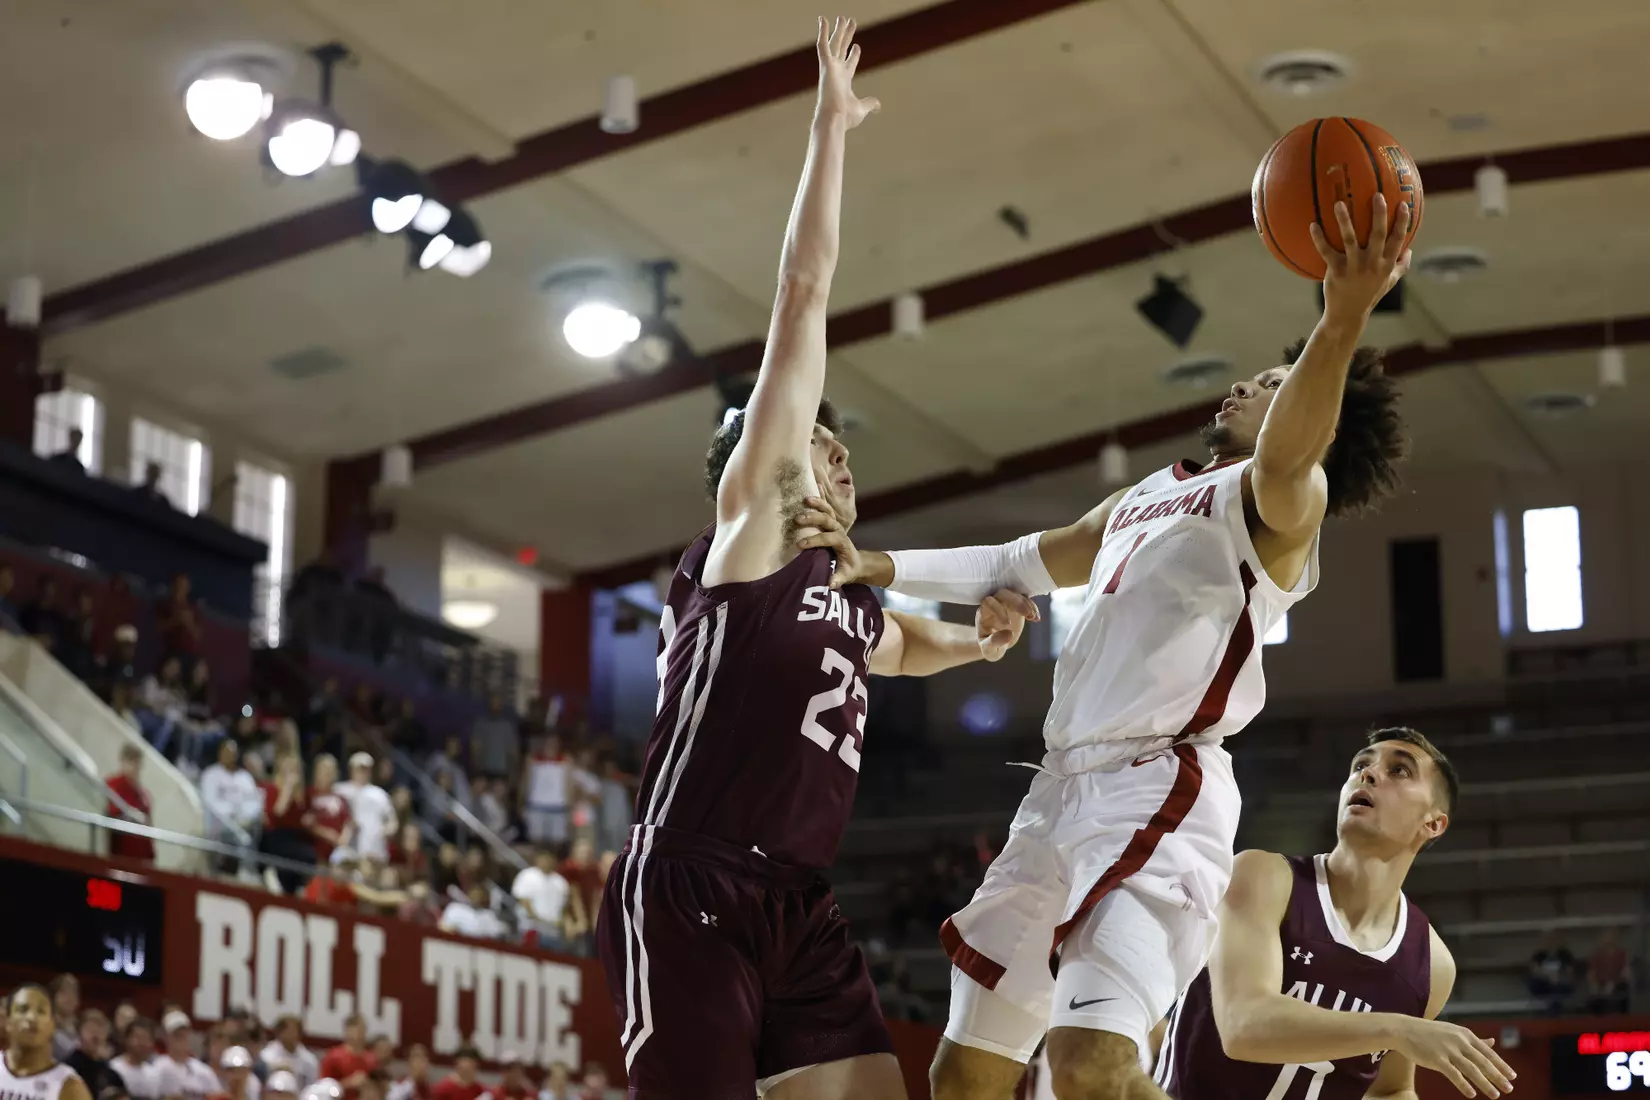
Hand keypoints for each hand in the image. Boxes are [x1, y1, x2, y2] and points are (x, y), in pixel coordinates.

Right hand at [795, 497, 884, 587]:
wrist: (856, 561)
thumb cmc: (848, 570)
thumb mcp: (845, 576)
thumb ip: (838, 579)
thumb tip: (830, 584)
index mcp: (842, 542)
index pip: (828, 538)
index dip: (815, 540)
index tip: (800, 544)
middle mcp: (839, 530)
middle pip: (827, 520)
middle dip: (813, 518)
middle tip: (798, 519)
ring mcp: (835, 524)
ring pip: (827, 510)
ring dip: (817, 503)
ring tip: (805, 499)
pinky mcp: (831, 521)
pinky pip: (826, 506)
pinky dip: (821, 495)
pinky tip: (815, 483)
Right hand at [815, 16, 879, 128]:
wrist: (835, 118)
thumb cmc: (846, 117)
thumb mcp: (862, 108)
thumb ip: (869, 103)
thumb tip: (878, 106)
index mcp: (844, 81)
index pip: (849, 64)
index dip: (853, 54)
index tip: (856, 46)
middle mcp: (836, 72)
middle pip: (842, 49)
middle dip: (846, 36)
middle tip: (849, 23)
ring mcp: (830, 67)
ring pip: (835, 43)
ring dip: (839, 30)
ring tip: (843, 17)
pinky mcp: (825, 64)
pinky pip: (823, 44)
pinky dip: (822, 32)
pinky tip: (823, 20)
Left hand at [976, 589, 1037, 660]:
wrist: (996, 643)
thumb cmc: (989, 646)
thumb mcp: (989, 650)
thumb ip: (994, 643)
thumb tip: (1009, 634)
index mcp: (983, 613)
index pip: (988, 602)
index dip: (999, 610)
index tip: (1008, 624)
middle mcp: (994, 604)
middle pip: (1003, 593)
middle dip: (1016, 602)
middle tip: (1028, 614)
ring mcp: (1006, 602)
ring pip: (1015, 593)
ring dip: (1027, 603)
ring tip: (1033, 618)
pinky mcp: (1017, 604)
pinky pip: (1025, 598)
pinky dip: (1032, 606)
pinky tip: (1036, 619)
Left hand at [1311, 194, 1411, 322]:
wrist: (1347, 315)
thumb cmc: (1369, 295)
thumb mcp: (1389, 282)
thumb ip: (1401, 266)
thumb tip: (1410, 250)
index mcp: (1386, 265)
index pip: (1398, 240)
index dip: (1402, 222)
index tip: (1403, 204)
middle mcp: (1372, 264)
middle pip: (1378, 235)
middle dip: (1379, 214)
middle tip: (1376, 195)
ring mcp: (1353, 267)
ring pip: (1350, 239)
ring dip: (1344, 220)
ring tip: (1339, 203)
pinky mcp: (1335, 271)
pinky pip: (1326, 251)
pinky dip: (1318, 238)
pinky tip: (1313, 225)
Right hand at [1393, 1017, 1515, 1097]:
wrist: (1404, 1029)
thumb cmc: (1430, 1032)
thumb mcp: (1454, 1032)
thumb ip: (1473, 1040)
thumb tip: (1492, 1042)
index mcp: (1465, 1035)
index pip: (1488, 1052)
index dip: (1501, 1065)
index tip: (1513, 1076)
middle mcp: (1459, 1041)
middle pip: (1483, 1062)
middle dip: (1498, 1076)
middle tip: (1509, 1088)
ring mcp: (1447, 1050)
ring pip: (1471, 1069)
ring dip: (1484, 1083)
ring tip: (1495, 1095)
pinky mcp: (1436, 1058)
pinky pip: (1453, 1074)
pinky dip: (1463, 1084)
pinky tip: (1472, 1094)